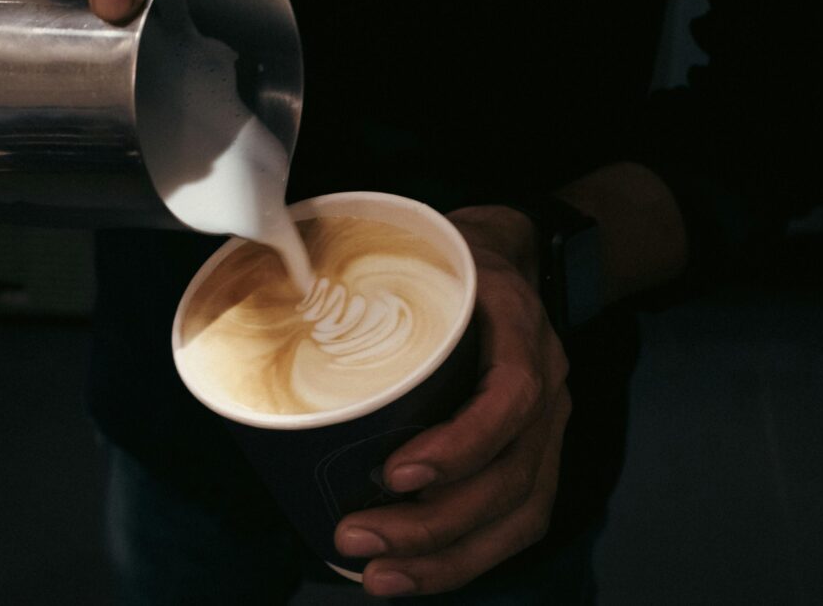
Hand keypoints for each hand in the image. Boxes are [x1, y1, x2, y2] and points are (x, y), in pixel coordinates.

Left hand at [333, 205, 571, 596]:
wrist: (515, 255)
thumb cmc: (457, 259)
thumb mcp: (423, 250)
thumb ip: (368, 271)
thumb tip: (273, 292)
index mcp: (518, 328)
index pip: (510, 399)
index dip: (459, 445)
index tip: (392, 473)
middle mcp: (547, 385)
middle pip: (510, 477)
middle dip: (432, 525)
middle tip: (356, 539)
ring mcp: (549, 426)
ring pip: (518, 513)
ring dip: (448, 558)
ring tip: (381, 578)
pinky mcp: (536, 454)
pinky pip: (518, 519)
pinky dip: (467, 556)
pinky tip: (416, 572)